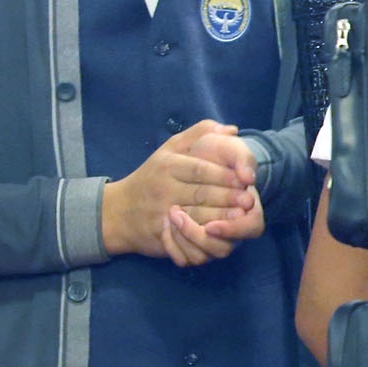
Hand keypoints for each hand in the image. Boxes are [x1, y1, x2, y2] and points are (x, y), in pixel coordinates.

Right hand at [103, 120, 256, 259]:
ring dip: (221, 218)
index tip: (245, 179)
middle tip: (250, 200)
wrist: (117, 212)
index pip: (199, 169)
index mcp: (167, 166)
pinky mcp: (160, 233)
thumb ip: (199, 133)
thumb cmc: (151, 176)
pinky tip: (221, 234)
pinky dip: (203, 236)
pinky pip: (184, 236)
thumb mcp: (169, 149)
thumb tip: (232, 129)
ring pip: (195, 216)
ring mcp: (161, 212)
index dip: (224, 175)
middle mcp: (163, 189)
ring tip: (242, 216)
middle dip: (228, 197)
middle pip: (200, 193)